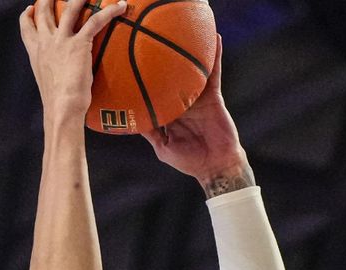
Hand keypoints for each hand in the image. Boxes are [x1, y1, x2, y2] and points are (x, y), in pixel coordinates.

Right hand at [19, 0, 126, 122]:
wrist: (61, 106)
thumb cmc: (57, 103)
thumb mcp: (48, 82)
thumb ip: (52, 72)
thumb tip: (62, 78)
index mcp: (36, 52)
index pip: (26, 27)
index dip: (28, 15)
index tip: (30, 9)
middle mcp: (46, 42)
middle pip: (44, 11)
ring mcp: (61, 40)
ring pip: (70, 8)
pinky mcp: (79, 43)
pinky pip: (96, 21)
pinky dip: (110, 12)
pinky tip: (120, 6)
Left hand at [142, 35, 251, 194]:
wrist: (215, 166)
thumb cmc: (189, 161)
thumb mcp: (163, 147)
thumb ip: (150, 132)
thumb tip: (130, 119)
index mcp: (168, 112)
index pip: (154, 91)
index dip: (144, 78)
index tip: (130, 63)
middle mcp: (182, 100)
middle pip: (171, 74)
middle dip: (163, 57)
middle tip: (150, 36)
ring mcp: (197, 96)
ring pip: (192, 69)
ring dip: (190, 49)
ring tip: (185, 28)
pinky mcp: (213, 96)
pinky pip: (213, 73)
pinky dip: (214, 57)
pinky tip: (214, 39)